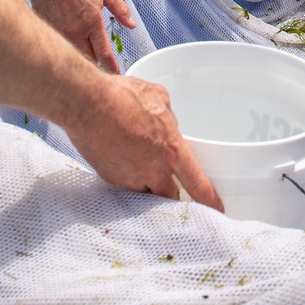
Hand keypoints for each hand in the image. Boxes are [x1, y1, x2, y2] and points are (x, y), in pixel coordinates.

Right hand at [30, 0, 133, 73]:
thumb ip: (120, 9)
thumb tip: (132, 24)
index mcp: (91, 22)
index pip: (103, 53)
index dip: (112, 66)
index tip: (116, 72)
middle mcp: (75, 32)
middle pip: (89, 60)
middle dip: (98, 67)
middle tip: (104, 69)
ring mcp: (60, 34)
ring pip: (74, 57)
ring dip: (83, 61)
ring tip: (89, 65)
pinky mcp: (49, 33)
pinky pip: (60, 49)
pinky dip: (68, 52)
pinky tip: (71, 53)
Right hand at [65, 73, 223, 209]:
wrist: (87, 104)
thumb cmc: (123, 96)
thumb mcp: (158, 98)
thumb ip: (168, 117)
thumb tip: (166, 121)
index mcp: (171, 151)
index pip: (197, 184)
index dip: (210, 200)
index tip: (218, 209)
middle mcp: (153, 171)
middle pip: (171, 197)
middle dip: (175, 196)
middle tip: (176, 190)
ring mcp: (130, 178)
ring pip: (147, 193)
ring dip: (150, 186)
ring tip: (145, 169)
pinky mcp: (110, 178)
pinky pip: (126, 184)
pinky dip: (129, 177)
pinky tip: (125, 159)